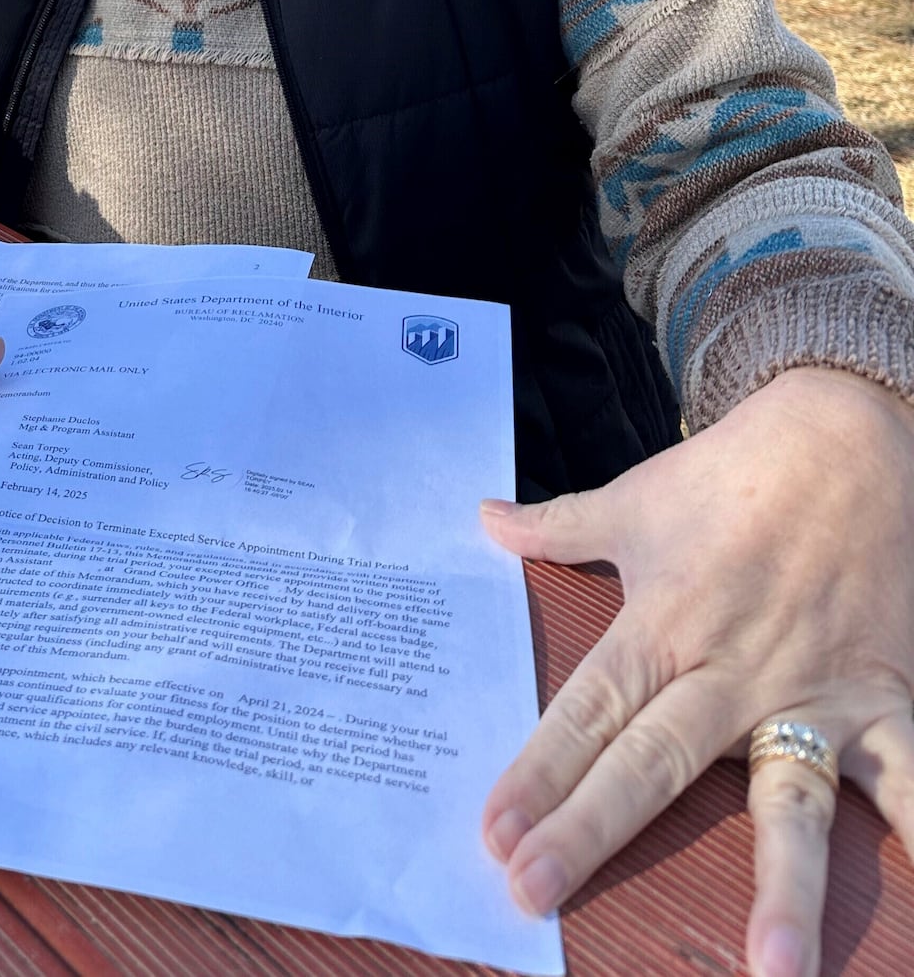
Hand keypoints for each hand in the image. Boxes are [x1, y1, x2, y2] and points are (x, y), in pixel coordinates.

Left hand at [480, 366, 913, 976]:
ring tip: (769, 970)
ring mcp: (814, 691)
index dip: (539, 773)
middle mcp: (732, 669)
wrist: (847, 433)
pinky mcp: (889, 699)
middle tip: (536, 894)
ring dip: (784, 885)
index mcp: (663, 624)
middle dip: (594, 831)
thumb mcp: (635, 498)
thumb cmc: (732, 472)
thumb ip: (560, 527)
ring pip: (792, 797)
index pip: (587, 712)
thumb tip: (483, 519)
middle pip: (654, 763)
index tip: (494, 836)